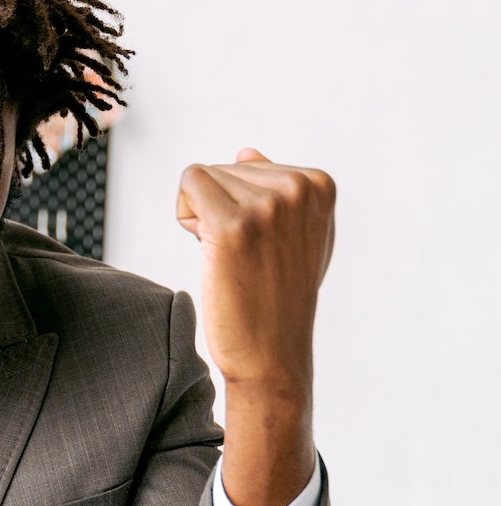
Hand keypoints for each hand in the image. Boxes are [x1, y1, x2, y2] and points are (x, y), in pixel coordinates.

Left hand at [177, 148, 333, 391]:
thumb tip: (246, 152)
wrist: (271, 353)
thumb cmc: (276, 298)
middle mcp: (299, 187)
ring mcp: (269, 205)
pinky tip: (208, 250)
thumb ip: (276, 192)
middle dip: (218, 209)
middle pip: (222, 168)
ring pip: (201, 177)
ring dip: (201, 217)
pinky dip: (185, 216)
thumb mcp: (295, 237)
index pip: (246, 164)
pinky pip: (188, 184)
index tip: (260, 245)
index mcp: (319, 184)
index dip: (239, 206)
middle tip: (241, 256)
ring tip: (231, 258)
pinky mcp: (234, 225)